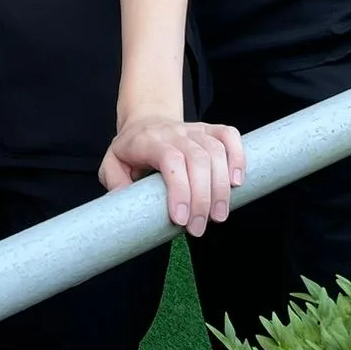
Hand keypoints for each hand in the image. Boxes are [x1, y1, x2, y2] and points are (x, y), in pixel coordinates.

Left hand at [100, 116, 244, 237]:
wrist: (146, 120)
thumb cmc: (130, 149)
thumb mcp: (111, 163)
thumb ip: (113, 181)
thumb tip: (123, 202)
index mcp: (149, 140)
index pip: (171, 160)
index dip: (180, 190)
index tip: (181, 220)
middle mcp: (175, 133)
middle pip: (198, 160)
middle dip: (202, 198)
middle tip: (198, 229)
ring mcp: (194, 129)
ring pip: (216, 152)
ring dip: (221, 188)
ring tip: (218, 216)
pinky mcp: (210, 130)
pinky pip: (230, 136)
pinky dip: (238, 157)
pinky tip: (236, 183)